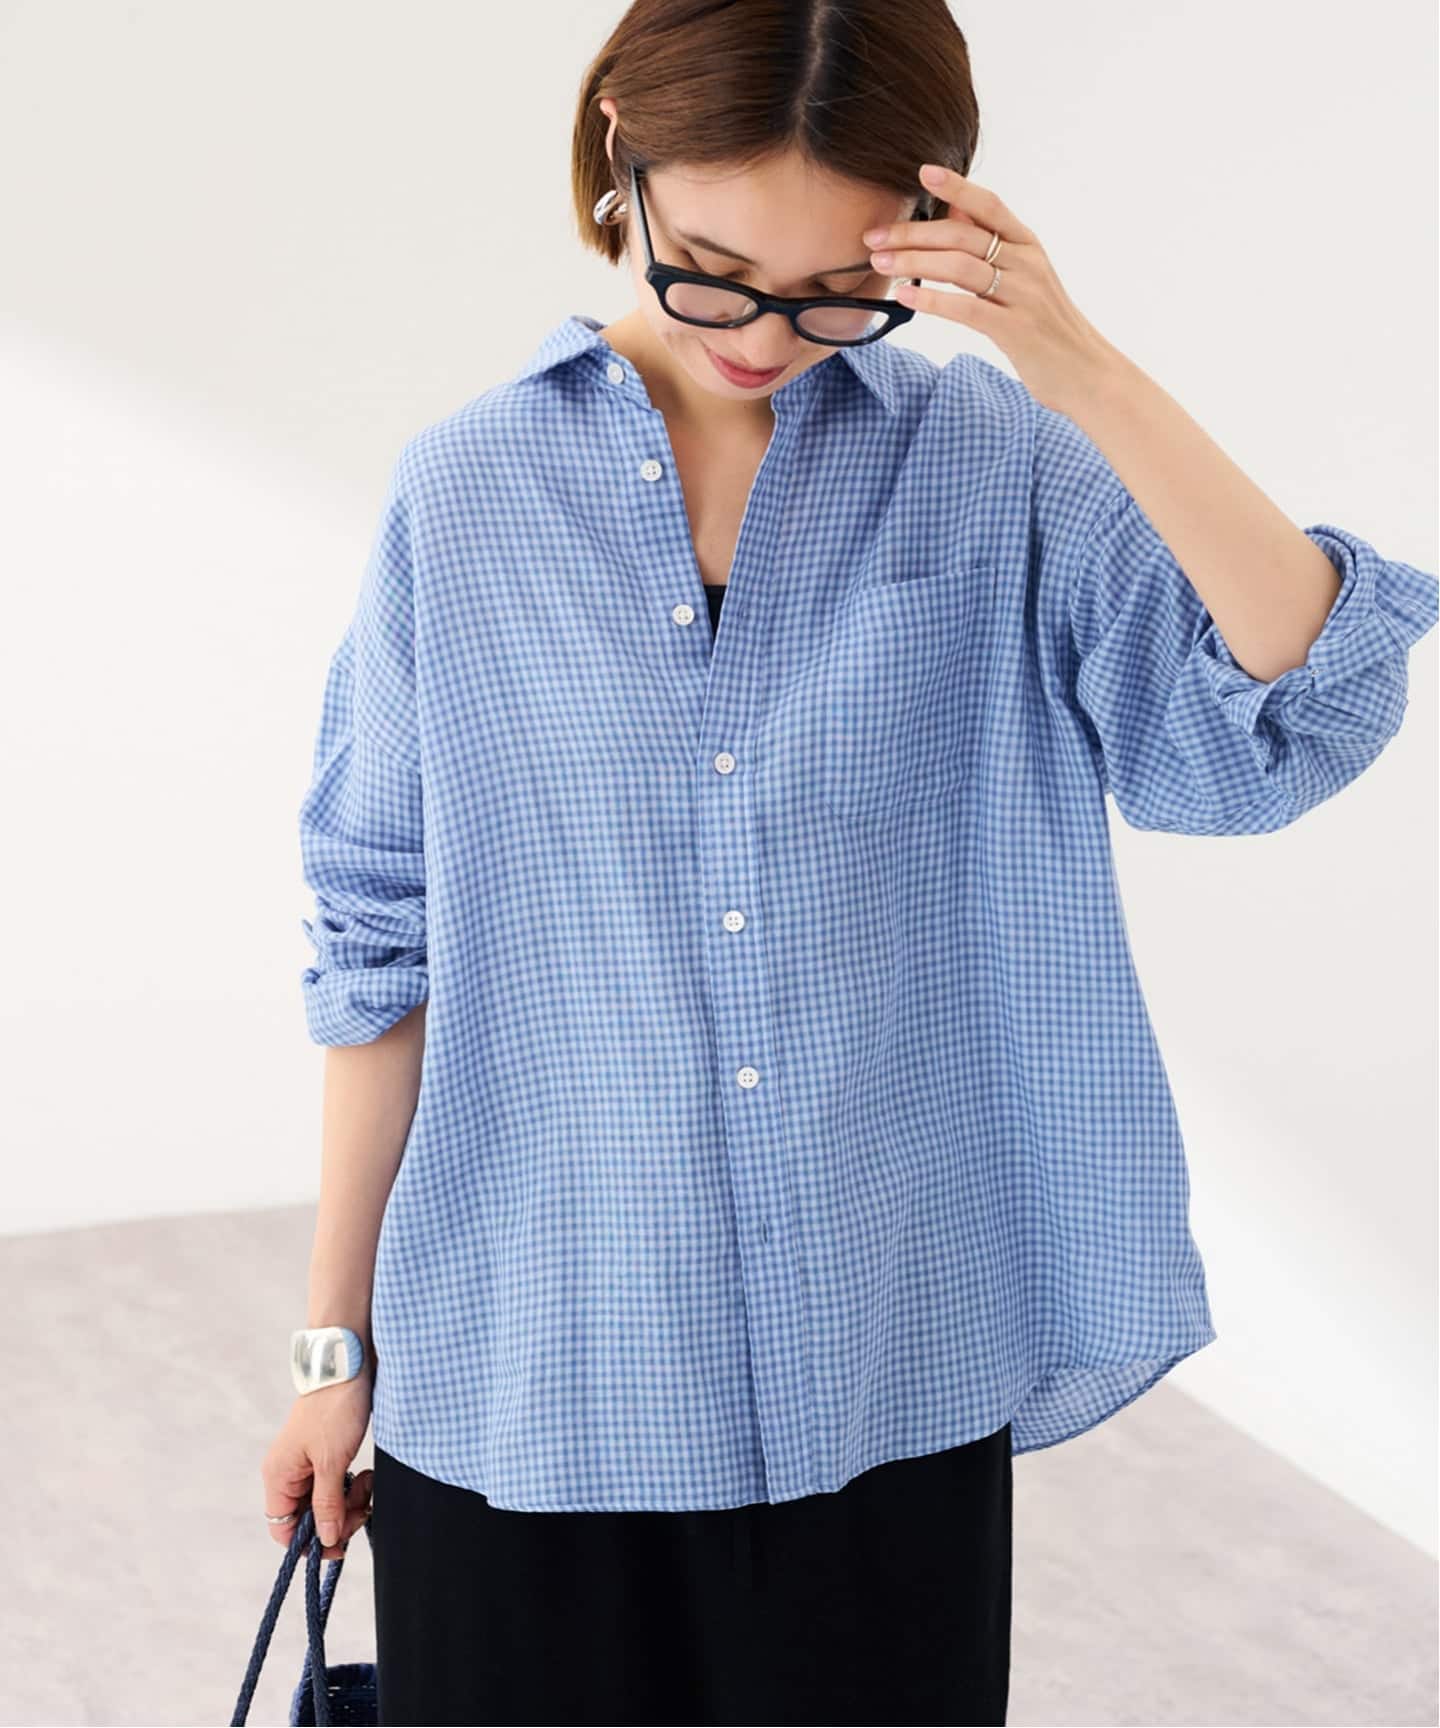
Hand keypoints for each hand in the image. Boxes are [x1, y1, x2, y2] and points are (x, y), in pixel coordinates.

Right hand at [261, 1371, 374, 1558]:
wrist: (348, 1365)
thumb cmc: (334, 1409)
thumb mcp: (332, 1461)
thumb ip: (327, 1504)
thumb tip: (324, 1540)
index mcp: (279, 1476)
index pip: (284, 1529)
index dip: (311, 1542)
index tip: (341, 1542)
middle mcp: (288, 1473)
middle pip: (308, 1518)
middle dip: (337, 1519)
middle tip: (363, 1508)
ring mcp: (306, 1463)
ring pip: (325, 1502)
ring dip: (349, 1502)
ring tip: (368, 1484)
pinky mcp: (326, 1453)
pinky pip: (336, 1484)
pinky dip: (352, 1486)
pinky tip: (367, 1475)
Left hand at [862, 163, 1120, 414]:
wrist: (1087, 372)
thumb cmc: (1047, 327)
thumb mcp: (1026, 278)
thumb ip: (993, 246)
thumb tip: (955, 212)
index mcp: (1028, 246)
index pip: (989, 206)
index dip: (956, 186)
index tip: (922, 172)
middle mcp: (1027, 263)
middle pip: (962, 236)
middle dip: (913, 234)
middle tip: (874, 237)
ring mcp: (1022, 295)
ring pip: (960, 267)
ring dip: (914, 263)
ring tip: (881, 265)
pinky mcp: (1015, 330)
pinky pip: (967, 309)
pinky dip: (932, 301)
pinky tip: (906, 297)